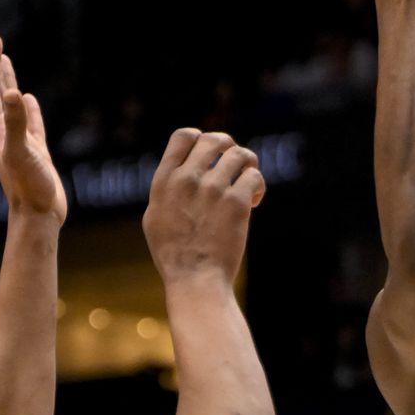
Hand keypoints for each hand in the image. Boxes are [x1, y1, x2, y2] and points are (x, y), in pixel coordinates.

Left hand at [0, 32, 65, 222]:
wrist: (38, 213)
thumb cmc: (28, 185)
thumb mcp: (22, 151)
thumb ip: (18, 122)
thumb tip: (18, 93)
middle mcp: (2, 129)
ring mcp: (17, 138)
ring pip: (9, 101)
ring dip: (6, 80)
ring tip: (5, 59)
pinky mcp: (33, 148)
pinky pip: (30, 120)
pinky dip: (29, 107)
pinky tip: (31, 99)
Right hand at [142, 129, 265, 285]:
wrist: (195, 278)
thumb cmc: (175, 253)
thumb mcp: (156, 216)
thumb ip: (168, 188)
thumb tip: (182, 167)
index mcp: (164, 181)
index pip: (183, 136)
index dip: (201, 138)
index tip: (210, 155)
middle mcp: (187, 180)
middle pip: (215, 140)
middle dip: (230, 148)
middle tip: (235, 166)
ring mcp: (212, 189)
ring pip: (240, 154)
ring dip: (248, 165)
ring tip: (246, 182)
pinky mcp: (236, 203)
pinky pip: (254, 176)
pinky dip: (258, 186)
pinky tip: (254, 202)